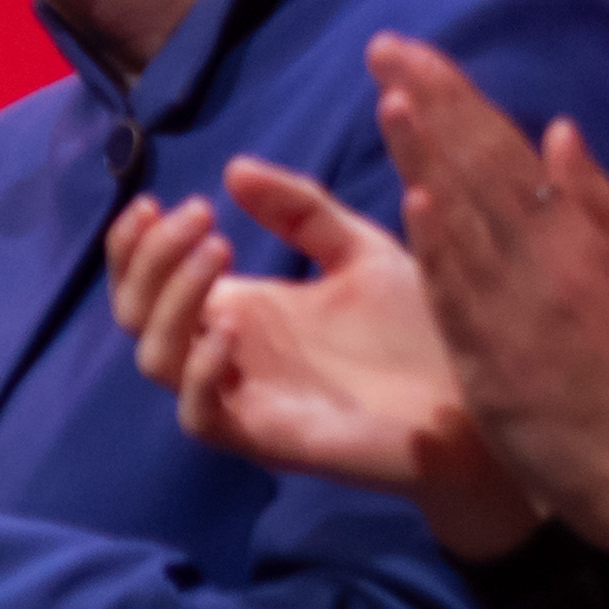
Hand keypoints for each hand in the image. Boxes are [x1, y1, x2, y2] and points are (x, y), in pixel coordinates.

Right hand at [113, 164, 536, 558]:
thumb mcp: (358, 251)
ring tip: (220, 251)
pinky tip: (229, 330)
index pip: (147, 280)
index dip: (134, 243)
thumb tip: (234, 169)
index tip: (161, 199)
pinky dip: (200, 371)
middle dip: (151, 258)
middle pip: (136, 312)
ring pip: (156, 358)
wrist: (474, 401)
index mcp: (239, 309)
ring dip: (172, 299)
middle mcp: (226, 353)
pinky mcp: (264, 438)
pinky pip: (198, 416)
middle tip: (201, 216)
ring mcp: (241, 397)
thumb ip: (301, 212)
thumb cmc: (418, 332)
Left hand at [369, 40, 608, 549]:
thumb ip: (594, 200)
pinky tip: (417, 199)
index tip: (412, 56)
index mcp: (575, 234)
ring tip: (393, 98)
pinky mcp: (492, 354)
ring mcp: (517, 304)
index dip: (457, 98)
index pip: (506, 148)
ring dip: (429, 156)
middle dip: (433, 104)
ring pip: (467, 217)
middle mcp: (546, 257)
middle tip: (385, 50)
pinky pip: (463, 292)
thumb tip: (558, 128)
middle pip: (481, 167)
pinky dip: (444, 244)